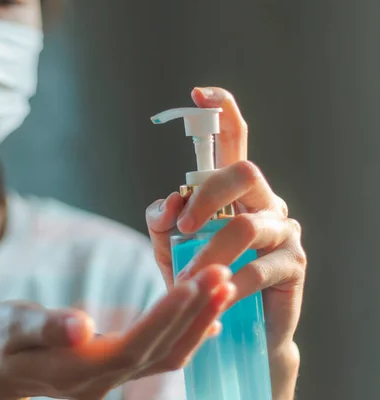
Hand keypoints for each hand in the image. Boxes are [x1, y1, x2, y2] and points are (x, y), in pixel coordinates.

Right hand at [0, 265, 234, 399]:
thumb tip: (82, 326)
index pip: (132, 346)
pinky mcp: (115, 368)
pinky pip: (159, 354)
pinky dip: (186, 332)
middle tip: (224, 274)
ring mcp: (110, 378)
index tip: (194, 284)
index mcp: (76, 370)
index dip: (166, 318)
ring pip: (166, 355)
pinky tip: (206, 312)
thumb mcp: (10, 330)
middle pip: (159, 351)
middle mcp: (102, 380)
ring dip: (198, 321)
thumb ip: (46, 329)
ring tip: (223, 286)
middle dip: (194, 313)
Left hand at [146, 87, 305, 399]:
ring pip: (247, 225)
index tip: (198, 93)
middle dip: (207, 194)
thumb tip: (170, 201)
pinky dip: (230, 282)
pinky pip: (259, 266)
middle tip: (184, 228)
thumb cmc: (199, 276)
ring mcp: (284, 230)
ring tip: (187, 279)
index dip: (222, 112)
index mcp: (235, 191)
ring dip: (210, 253)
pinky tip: (218, 296)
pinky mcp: (294, 264)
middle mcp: (264, 201)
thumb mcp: (169, 246)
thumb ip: (163, 219)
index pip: (235, 141)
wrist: (230, 324)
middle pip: (244, 171)